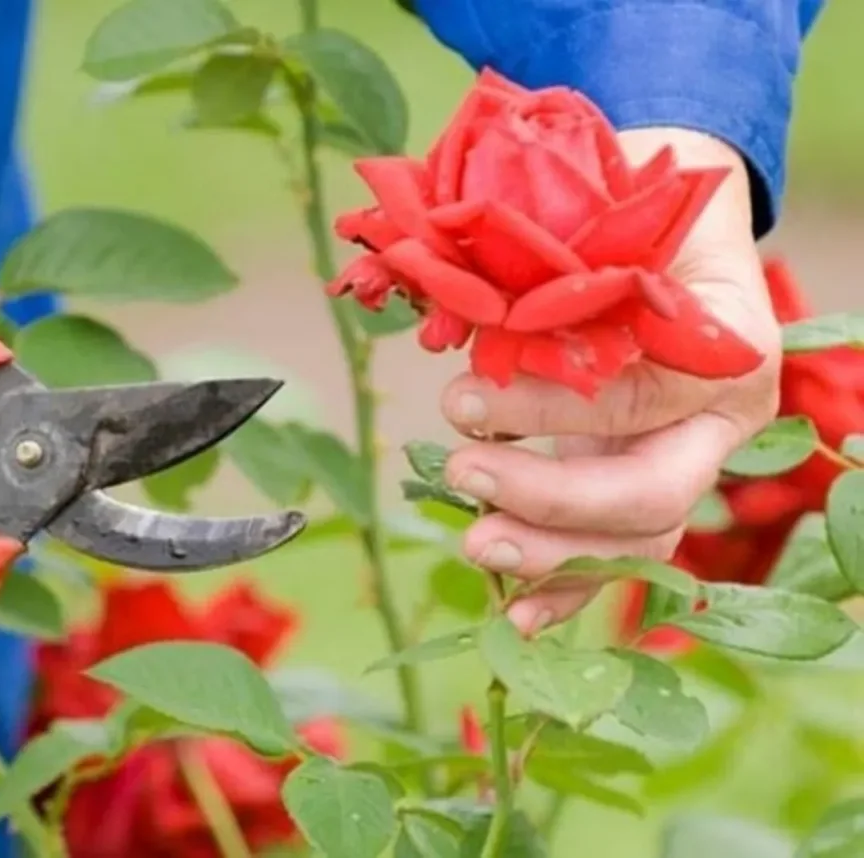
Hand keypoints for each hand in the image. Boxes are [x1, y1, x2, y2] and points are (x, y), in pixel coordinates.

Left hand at [441, 128, 781, 633]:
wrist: (671, 223)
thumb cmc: (636, 213)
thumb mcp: (611, 222)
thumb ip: (563, 275)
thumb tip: (462, 315)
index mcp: (726, 350)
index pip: (641, 400)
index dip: (551, 410)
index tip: (461, 399)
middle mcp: (720, 420)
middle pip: (650, 494)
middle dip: (549, 499)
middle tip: (461, 474)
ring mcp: (686, 461)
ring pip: (635, 541)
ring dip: (550, 557)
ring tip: (473, 546)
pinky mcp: (645, 486)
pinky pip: (618, 555)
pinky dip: (566, 588)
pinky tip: (516, 617)